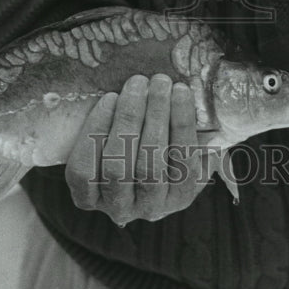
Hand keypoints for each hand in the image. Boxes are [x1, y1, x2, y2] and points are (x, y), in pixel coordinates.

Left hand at [65, 73, 207, 225]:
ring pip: (118, 165)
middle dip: (155, 116)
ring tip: (136, 85)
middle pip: (150, 165)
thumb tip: (204, 107)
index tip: (181, 89)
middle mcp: (148, 208)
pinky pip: (85, 167)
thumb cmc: (159, 151)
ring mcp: (115, 205)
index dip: (182, 125)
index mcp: (179, 197)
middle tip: (159, 81)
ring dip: (128, 118)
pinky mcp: (84, 198)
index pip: (184, 164)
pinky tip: (110, 100)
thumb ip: (196, 134)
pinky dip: (97, 130)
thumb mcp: (183, 147)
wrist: (117, 177)